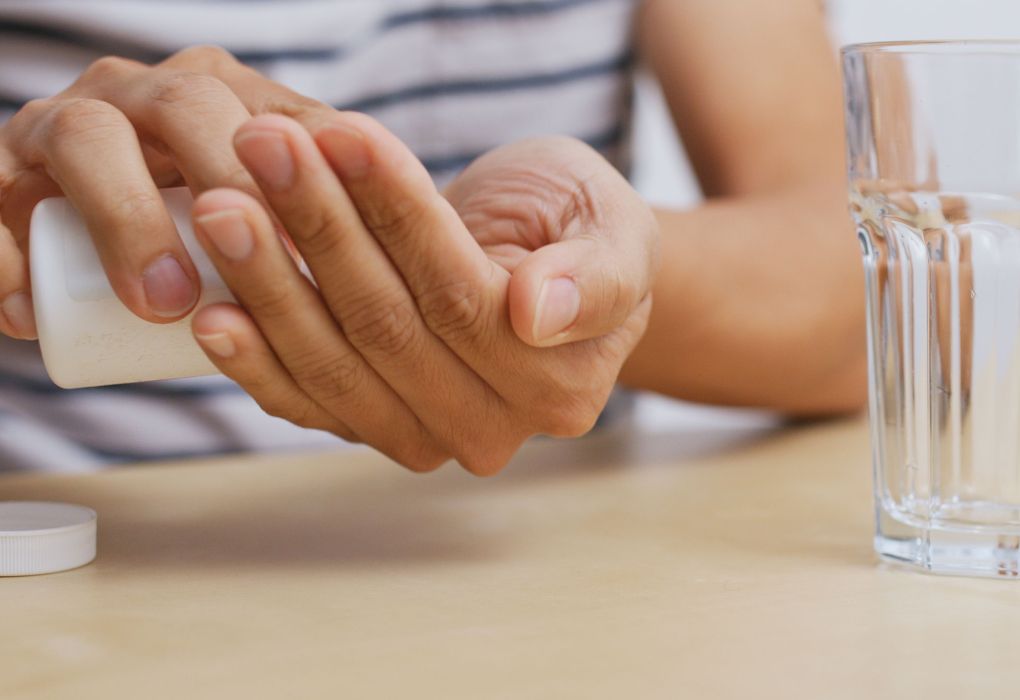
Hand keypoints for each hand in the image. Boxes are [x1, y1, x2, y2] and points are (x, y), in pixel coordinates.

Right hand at [0, 46, 334, 338]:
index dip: (310, 178)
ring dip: (126, 220)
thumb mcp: (286, 213)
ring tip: (163, 304)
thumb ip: (352, 214)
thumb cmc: (212, 230)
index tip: (344, 248)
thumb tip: (468, 266)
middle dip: (224, 183)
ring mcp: (71, 128)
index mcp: (224, 99)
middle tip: (277, 263)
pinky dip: (6, 254)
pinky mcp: (4, 177)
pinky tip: (26, 308)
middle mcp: (149, 98)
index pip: (276, 121)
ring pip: (86, 141)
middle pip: (186, 112)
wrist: (86, 230)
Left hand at [190, 114, 656, 473]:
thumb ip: (598, 276)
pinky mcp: (374, 428)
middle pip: (389, 329)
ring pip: (338, 366)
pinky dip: (258, 361)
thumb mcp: (616, 229)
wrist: (542, 265)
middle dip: (319, 231)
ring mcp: (428, 436)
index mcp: (560, 382)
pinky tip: (214, 315)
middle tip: (261, 148)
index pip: (463, 296)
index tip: (344, 135)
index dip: (399, 216)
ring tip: (219, 205)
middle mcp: (494, 427)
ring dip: (271, 284)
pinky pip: (310, 404)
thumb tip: (539, 312)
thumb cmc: (578, 233)